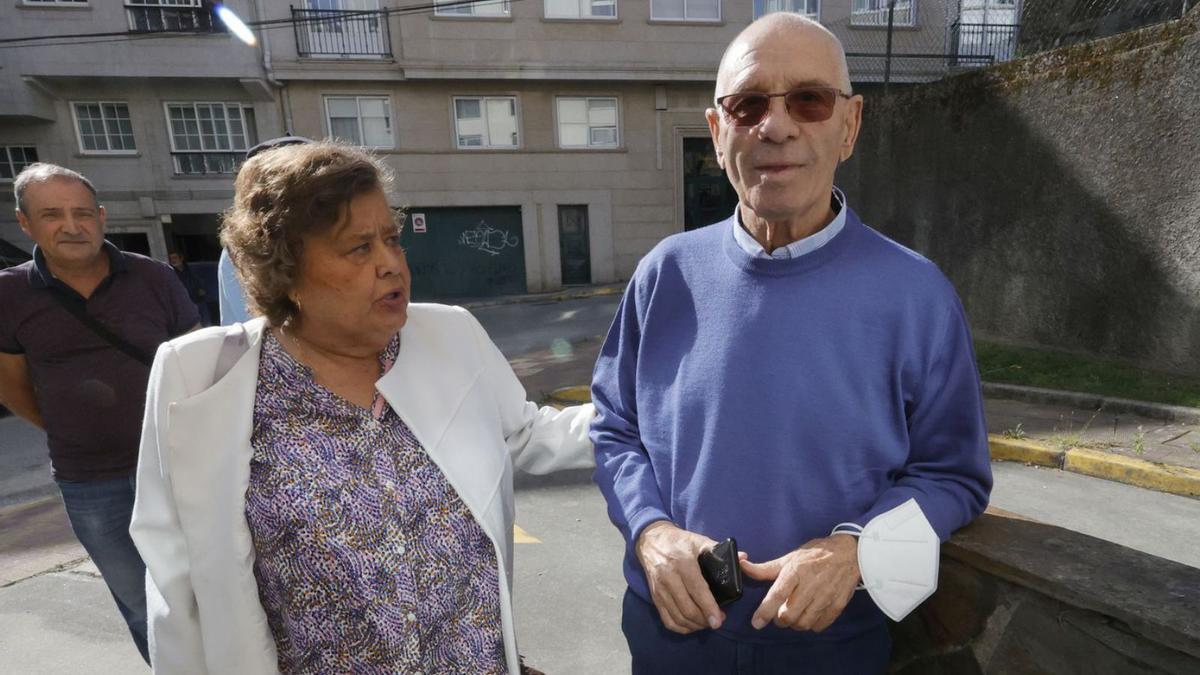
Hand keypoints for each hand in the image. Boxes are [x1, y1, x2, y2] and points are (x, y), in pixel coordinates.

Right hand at [634, 521, 725, 633]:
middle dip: (704, 620)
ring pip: (677, 617)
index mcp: (683, 563)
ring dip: (694, 625)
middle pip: (687, 608)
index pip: (696, 589)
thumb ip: (719, 549)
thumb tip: (744, 557)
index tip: (719, 620)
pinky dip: (680, 627)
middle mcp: (669, 578)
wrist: (650, 541)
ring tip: (707, 623)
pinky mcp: (654, 597)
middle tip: (717, 621)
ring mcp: (660, 589)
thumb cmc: (679, 541)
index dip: (708, 607)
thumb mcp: (698, 540)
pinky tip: (692, 625)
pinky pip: (667, 619)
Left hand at [740, 533, 859, 632]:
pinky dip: (811, 625)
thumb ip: (766, 568)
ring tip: (794, 615)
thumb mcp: (790, 557)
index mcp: (796, 571)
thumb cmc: (815, 555)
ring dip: (795, 624)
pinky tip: (809, 615)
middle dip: (780, 619)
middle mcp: (810, 585)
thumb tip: (743, 565)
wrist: (849, 553)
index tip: (756, 623)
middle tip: (779, 614)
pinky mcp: (838, 605)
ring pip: (803, 623)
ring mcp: (826, 596)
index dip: (765, 611)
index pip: (777, 594)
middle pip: (789, 615)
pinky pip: (820, 625)